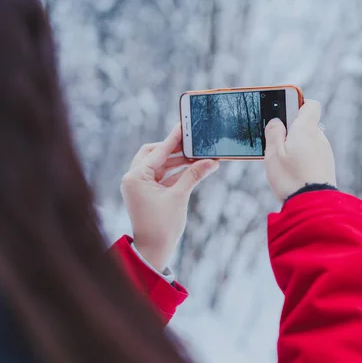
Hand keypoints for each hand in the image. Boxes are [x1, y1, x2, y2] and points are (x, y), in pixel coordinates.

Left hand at [121, 124, 218, 270]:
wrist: (153, 252)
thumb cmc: (162, 227)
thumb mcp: (180, 197)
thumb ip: (194, 175)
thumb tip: (212, 161)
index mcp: (135, 177)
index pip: (158, 151)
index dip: (174, 139)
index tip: (185, 125)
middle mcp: (133, 178)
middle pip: (154, 153)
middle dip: (174, 149)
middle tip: (193, 143)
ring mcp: (138, 186)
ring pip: (159, 165)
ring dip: (177, 162)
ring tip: (198, 158)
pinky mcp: (145, 193)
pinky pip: (160, 176)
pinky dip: (174, 173)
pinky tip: (191, 169)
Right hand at [264, 99, 335, 201]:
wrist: (312, 207)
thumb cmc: (290, 179)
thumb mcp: (273, 154)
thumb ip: (273, 133)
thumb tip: (276, 121)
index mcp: (306, 129)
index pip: (310, 104)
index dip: (297, 104)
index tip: (283, 112)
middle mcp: (320, 138)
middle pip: (306, 124)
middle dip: (291, 130)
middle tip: (275, 143)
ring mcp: (325, 153)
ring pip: (309, 141)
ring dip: (296, 146)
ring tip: (283, 162)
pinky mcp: (326, 167)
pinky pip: (313, 155)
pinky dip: (303, 158)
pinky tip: (293, 172)